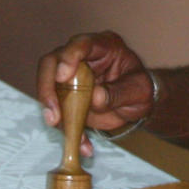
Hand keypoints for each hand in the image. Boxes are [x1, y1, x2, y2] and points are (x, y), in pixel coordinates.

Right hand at [36, 31, 154, 154]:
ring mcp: (70, 75)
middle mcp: (82, 57)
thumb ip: (119, 93)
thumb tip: (95, 97)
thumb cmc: (140, 89)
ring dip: (54, 113)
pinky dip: (67, 129)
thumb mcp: (139, 91)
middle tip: (54, 115)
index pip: (81, 43)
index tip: (63, 76)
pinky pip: (58, 110)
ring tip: (69, 134)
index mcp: (103, 46)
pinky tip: (83, 144)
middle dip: (48, 88)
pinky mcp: (65, 95)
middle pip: (52, 63)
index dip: (68, 57)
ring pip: (49, 88)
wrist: (136, 103)